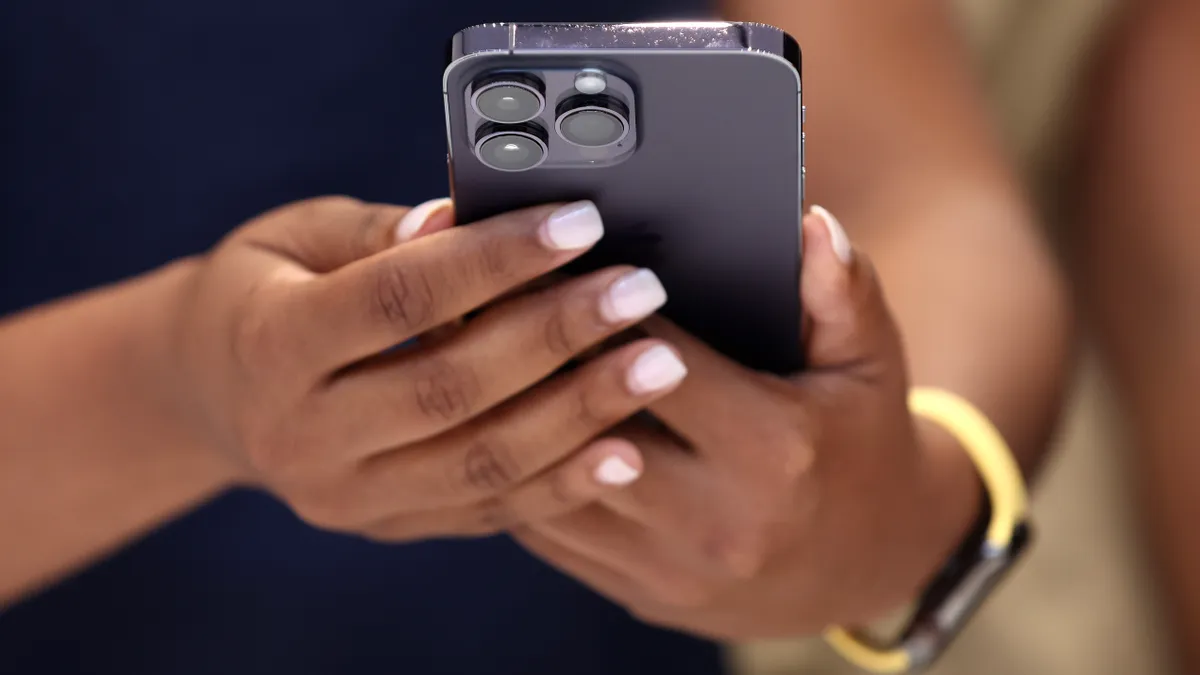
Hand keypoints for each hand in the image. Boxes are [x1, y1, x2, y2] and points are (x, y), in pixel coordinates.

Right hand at [168, 196, 688, 540]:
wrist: (214, 393)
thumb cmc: (265, 290)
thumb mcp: (292, 238)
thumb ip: (375, 233)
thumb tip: (458, 217)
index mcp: (270, 344)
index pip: (397, 299)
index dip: (493, 261)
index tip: (580, 222)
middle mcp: (302, 434)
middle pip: (449, 388)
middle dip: (556, 337)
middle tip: (640, 292)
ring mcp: (345, 496)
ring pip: (479, 462)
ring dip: (579, 414)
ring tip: (658, 363)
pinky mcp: (387, 525)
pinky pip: (486, 511)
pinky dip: (561, 482)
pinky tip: (626, 449)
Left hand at [513, 206, 979, 638]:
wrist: (864, 570)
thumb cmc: (861, 445)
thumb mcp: (871, 365)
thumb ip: (843, 292)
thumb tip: (810, 224)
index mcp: (772, 449)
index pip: (659, 363)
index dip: (601, 308)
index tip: (556, 261)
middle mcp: (716, 518)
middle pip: (590, 426)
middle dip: (538, 359)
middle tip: (486, 297)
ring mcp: (670, 567)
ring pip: (553, 486)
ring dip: (510, 419)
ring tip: (473, 354)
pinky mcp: (638, 591)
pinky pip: (551, 534)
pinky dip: (517, 475)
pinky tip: (494, 422)